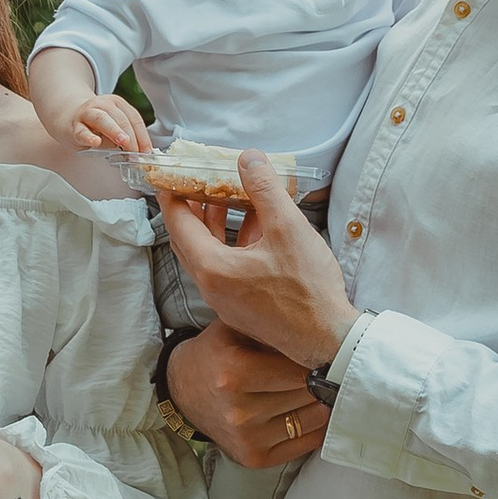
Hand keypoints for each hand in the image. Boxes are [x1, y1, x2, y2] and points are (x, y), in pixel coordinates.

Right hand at [68, 94, 151, 155]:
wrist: (68, 116)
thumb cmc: (94, 124)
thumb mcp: (113, 127)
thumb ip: (125, 137)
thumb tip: (138, 153)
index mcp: (117, 104)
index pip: (134, 118)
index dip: (142, 136)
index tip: (147, 151)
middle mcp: (103, 105)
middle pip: (121, 119)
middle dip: (131, 137)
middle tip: (137, 152)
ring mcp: (87, 113)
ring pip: (103, 120)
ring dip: (115, 131)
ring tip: (123, 142)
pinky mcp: (74, 126)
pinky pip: (82, 131)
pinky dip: (89, 137)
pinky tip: (95, 142)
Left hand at [159, 154, 355, 375]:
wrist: (328, 339)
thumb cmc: (308, 289)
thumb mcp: (287, 227)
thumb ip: (264, 189)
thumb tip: (248, 159)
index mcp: (212, 268)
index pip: (178, 223)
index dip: (172, 194)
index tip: (169, 174)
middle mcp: (211, 287)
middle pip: (188, 240)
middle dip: (190, 208)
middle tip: (195, 182)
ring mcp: (225, 301)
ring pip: (207, 255)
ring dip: (213, 226)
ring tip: (226, 197)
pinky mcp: (242, 307)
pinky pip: (225, 269)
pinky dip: (231, 244)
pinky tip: (255, 227)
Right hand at [163, 318, 334, 471]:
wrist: (182, 390)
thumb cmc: (216, 353)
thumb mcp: (235, 326)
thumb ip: (270, 325)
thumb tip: (319, 333)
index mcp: (234, 373)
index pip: (300, 369)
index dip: (316, 359)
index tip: (323, 353)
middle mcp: (239, 411)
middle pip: (308, 394)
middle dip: (320, 379)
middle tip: (323, 369)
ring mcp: (246, 438)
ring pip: (313, 419)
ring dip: (320, 403)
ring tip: (315, 389)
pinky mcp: (254, 458)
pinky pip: (305, 444)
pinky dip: (315, 427)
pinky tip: (308, 410)